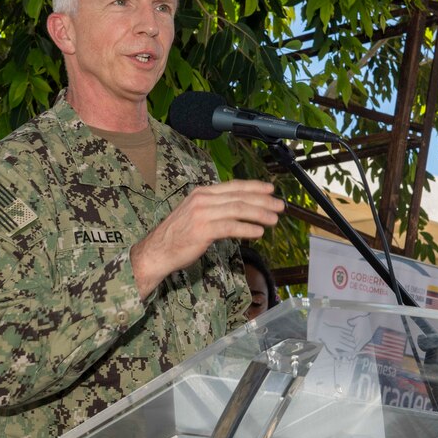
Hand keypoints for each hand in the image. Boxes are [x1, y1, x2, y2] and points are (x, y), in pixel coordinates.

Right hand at [131, 180, 281, 297]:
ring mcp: (202, 214)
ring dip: (259, 214)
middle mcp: (202, 199)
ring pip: (238, 209)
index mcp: (202, 193)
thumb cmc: (178, 236)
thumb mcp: (196, 214)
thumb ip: (215, 208)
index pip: (233, 186)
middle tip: (280, 205)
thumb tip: (239, 209)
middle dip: (263, 200)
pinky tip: (259, 232)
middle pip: (239, 196)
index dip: (254, 187)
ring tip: (274, 219)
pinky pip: (230, 227)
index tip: (270, 189)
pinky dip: (247, 228)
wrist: (158, 251)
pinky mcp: (203, 230)